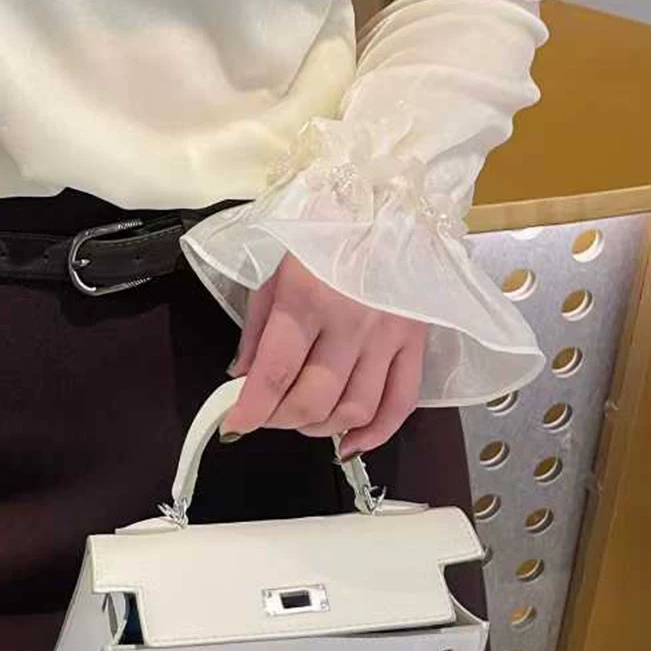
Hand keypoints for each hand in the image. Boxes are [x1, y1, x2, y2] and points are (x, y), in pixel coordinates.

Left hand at [225, 253, 426, 455]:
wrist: (390, 207)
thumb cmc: (325, 237)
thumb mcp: (277, 271)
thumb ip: (257, 328)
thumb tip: (241, 377)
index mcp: (306, 298)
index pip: (274, 372)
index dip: (250, 409)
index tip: (233, 426)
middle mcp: (349, 322)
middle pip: (313, 399)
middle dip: (281, 419)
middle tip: (268, 415)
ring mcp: (387, 336)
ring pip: (354, 409)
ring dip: (321, 428)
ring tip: (303, 420)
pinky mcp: (417, 343)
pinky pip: (399, 403)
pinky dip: (374, 434)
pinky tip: (348, 443)